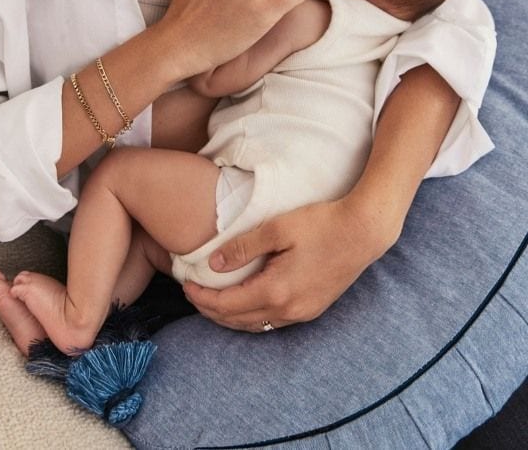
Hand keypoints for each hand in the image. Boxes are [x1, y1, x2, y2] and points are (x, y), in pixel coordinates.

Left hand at [183, 197, 398, 330]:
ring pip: (257, 325)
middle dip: (211, 310)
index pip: (227, 305)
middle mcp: (289, 310)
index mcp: (275, 291)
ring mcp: (303, 312)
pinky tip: (246, 302)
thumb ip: (243, 247)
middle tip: (193, 295)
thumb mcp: (277, 228)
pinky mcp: (314, 308)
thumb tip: (213, 264)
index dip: (202, 298)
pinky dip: (253, 316)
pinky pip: (274, 321)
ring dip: (232, 317)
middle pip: (239, 320)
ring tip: (213, 300)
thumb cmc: (321, 223)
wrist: (364, 231)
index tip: (185, 286)